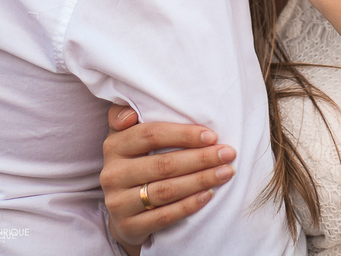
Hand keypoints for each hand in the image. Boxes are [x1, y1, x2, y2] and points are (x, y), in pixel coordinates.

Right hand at [100, 105, 237, 246]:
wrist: (124, 210)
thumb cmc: (137, 162)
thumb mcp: (129, 136)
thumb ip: (127, 115)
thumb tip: (129, 115)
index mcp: (114, 145)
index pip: (151, 135)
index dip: (184, 134)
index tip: (213, 136)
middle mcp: (112, 174)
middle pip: (163, 164)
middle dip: (201, 158)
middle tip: (228, 154)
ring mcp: (117, 202)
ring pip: (166, 190)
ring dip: (201, 180)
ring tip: (226, 172)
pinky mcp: (127, 226)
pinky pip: (164, 216)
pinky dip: (189, 205)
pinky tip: (209, 195)